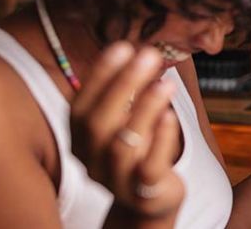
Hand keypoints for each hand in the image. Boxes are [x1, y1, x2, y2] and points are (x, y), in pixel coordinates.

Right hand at [70, 42, 185, 218]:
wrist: (147, 203)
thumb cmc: (137, 152)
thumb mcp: (122, 123)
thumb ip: (123, 96)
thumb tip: (138, 51)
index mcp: (80, 140)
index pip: (80, 105)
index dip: (100, 76)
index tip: (122, 46)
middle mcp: (91, 160)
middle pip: (98, 122)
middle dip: (123, 85)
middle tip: (147, 55)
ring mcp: (115, 180)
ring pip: (123, 145)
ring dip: (144, 109)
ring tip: (166, 82)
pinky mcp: (142, 194)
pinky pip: (148, 167)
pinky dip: (160, 140)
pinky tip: (170, 116)